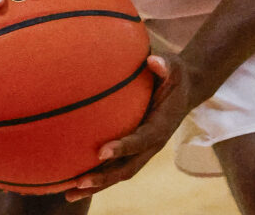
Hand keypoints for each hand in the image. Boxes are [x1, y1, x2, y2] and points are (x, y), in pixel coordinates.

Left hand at [64, 53, 195, 201]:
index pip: (142, 140)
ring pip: (119, 174)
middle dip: (104, 178)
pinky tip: (72, 181)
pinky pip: (115, 167)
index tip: (101, 151)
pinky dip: (97, 176)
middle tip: (79, 182)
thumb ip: (165, 65)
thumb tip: (153, 61)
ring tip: (69, 194)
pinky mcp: (135, 150)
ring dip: (96, 185)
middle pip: (128, 168)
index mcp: (162, 126)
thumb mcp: (174, 67)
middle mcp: (152, 144)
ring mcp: (143, 151)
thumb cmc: (175, 75)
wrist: (185, 90)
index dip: (123, 147)